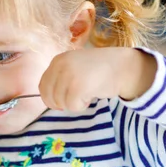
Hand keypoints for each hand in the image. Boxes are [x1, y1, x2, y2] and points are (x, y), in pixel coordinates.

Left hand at [39, 47, 156, 111]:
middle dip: (61, 103)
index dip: (50, 97)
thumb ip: (61, 77)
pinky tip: (92, 95)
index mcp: (57, 60)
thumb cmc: (100, 69)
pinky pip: (72, 106)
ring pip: (61, 102)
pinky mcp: (78, 87)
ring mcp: (68, 75)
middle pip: (49, 96)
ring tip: (87, 92)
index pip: (42, 85)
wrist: (123, 66)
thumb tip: (47, 99)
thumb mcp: (75, 66)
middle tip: (77, 99)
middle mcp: (60, 65)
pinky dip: (82, 105)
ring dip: (74, 103)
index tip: (61, 101)